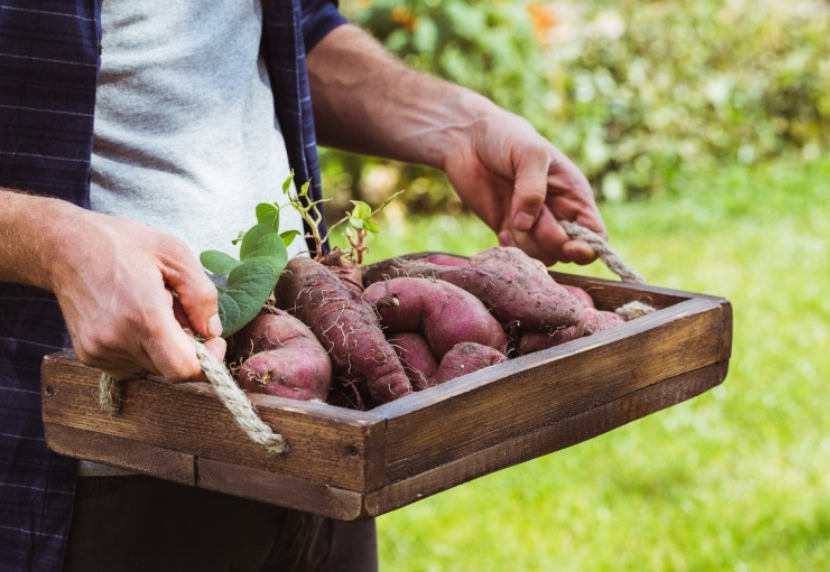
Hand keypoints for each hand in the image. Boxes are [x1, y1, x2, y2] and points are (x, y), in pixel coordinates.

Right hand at [50, 209, 225, 381]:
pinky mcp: (88, 355)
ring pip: (151, 367)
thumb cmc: (123, 245)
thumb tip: (212, 331)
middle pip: (170, 368)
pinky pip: (130, 365)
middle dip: (184, 346)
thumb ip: (202, 295)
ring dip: (161, 346)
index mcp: (143, 315)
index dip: (207, 362)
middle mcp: (117, 340)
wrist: (66, 247)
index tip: (213, 341)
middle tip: (176, 311)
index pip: (182, 369)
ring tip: (148, 309)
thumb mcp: (175, 254)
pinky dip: (140, 348)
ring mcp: (99, 351)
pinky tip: (131, 319)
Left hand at [442, 109, 606, 265]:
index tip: (571, 247)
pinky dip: (510, 248)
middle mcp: (557, 214)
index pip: (595, 235)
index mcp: (573, 195)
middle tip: (530, 217)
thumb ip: (532, 188)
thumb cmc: (506, 137)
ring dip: (526, 244)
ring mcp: (532, 224)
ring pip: (542, 257)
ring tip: (512, 218)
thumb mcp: (529, 152)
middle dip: (549, 240)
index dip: (588, 248)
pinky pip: (518, 255)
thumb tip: (526, 225)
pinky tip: (502, 228)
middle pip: (566, 251)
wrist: (467, 139)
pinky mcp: (508, 230)